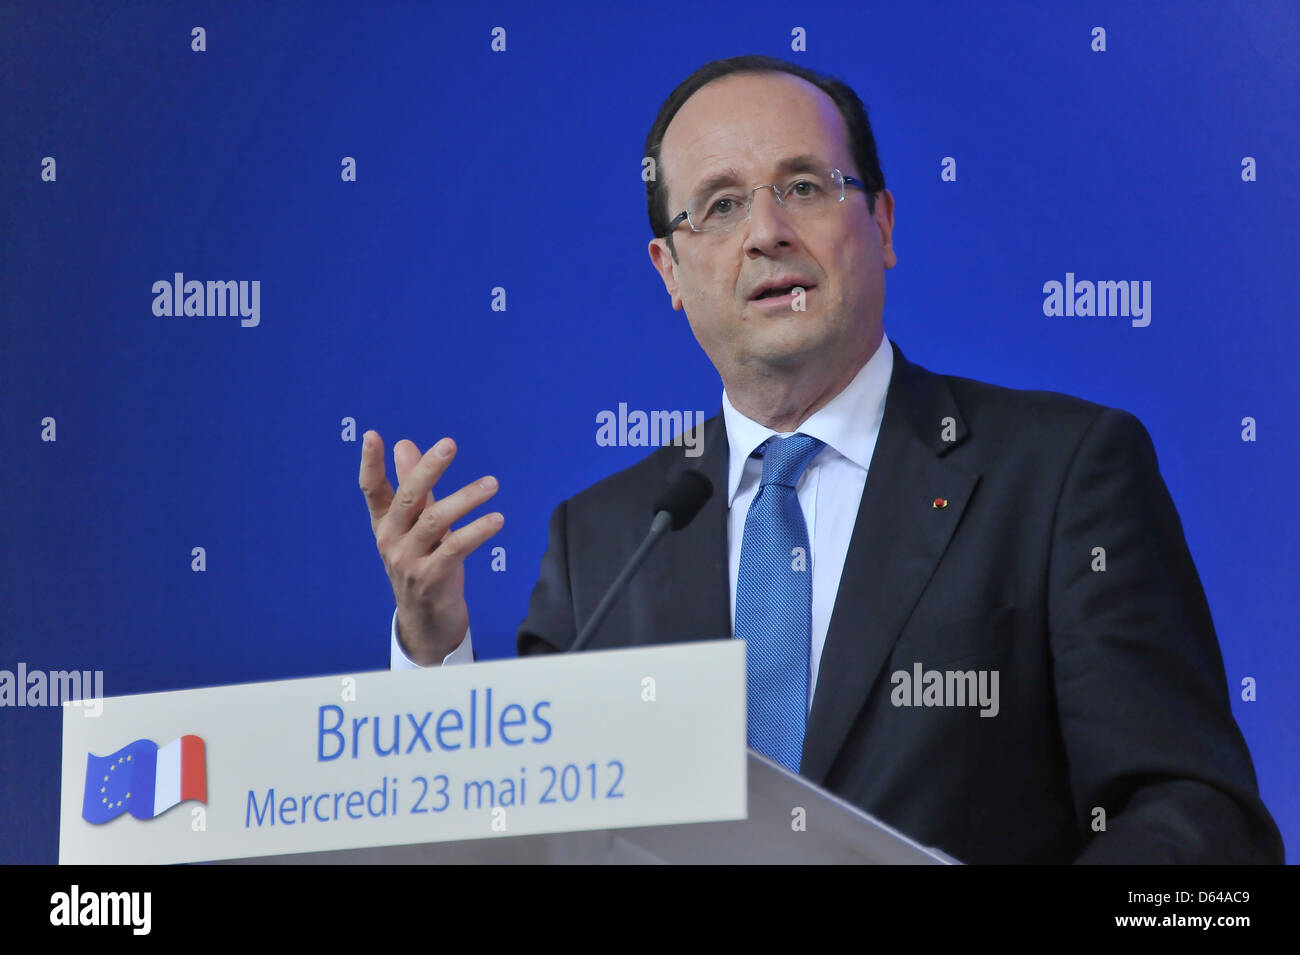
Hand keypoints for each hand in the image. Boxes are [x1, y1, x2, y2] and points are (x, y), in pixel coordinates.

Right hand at [359, 430, 503, 663]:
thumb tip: (405, 444)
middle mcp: (390, 540)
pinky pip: (455, 548)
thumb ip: (413, 487)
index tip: (373, 435)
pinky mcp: (431, 578)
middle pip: (408, 498)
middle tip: (449, 444)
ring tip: (492, 484)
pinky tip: (496, 519)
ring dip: (466, 498)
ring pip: (435, 520)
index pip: (372, 490)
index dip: (370, 463)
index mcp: (384, 524)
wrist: (427, 622)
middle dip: (428, 469)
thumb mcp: (417, 526)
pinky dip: (477, 531)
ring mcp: (408, 561)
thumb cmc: (424, 565)